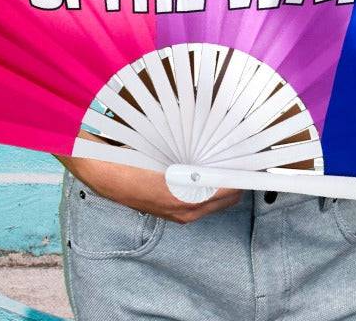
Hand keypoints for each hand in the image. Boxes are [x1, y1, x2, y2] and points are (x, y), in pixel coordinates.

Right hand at [65, 155, 241, 223]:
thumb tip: (220, 142)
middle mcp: (187, 211)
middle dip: (234, 179)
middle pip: (227, 198)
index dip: (243, 176)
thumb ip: (197, 153)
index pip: (231, 190)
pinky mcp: (168, 210)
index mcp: (189, 199)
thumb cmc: (134, 160)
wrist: (104, 172)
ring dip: (220, 183)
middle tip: (238, 156)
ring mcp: (177, 213)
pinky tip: (199, 167)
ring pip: (213, 201)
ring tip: (221, 160)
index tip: (251, 161)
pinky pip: (197, 201)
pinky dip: (204, 187)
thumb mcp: (169, 150)